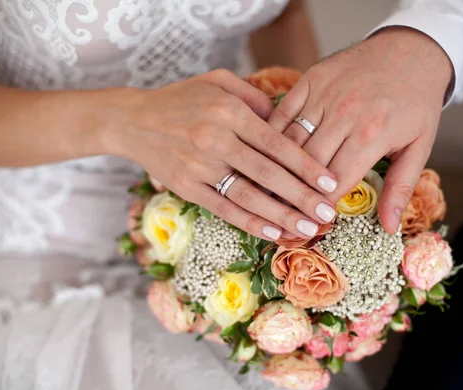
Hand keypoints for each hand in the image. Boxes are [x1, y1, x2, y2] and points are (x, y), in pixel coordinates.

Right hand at [109, 69, 338, 240]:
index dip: (306, 166)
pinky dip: (249, 222)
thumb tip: (287, 122)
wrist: (132, 120)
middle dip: (302, 197)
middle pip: (268, 174)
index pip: (277, 143)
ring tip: (308, 230)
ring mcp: (200, 166)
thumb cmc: (182, 99)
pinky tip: (272, 233)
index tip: (330, 183)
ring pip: (248, 196)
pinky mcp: (187, 188)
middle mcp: (216, 140)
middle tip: (328, 213)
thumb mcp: (219, 82)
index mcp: (229, 112)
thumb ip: (255, 98)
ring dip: (281, 216)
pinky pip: (223, 208)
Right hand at [268, 27, 452, 233]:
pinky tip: (265, 154)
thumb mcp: (419, 147)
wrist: (411, 50)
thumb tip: (388, 227)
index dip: (319, 210)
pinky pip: (282, 113)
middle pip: (306, 165)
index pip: (334, 184)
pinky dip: (271, 135)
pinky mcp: (309, 79)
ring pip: (288, 141)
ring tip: (267, 191)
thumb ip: (400, 188)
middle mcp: (344, 115)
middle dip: (294, 194)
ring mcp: (323, 94)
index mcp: (371, 135)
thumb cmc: (415, 103)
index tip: (308, 226)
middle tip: (283, 215)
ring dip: (277, 168)